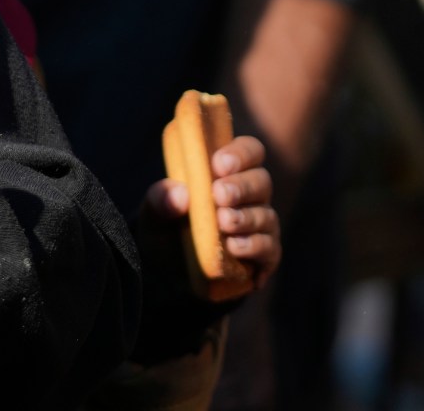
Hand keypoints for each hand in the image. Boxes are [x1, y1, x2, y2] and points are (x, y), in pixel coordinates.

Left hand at [144, 132, 279, 293]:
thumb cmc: (166, 227)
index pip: (249, 151)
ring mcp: (260, 226)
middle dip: (241, 186)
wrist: (169, 272)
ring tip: (223, 221)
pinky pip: (270, 248)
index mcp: (227, 173)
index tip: (218, 164)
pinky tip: (234, 247)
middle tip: (219, 194)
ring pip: (266, 215)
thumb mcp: (154, 212)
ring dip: (245, 217)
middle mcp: (250, 196)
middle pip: (261, 182)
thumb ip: (161, 198)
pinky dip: (254, 246)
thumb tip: (181, 194)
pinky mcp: (264, 256)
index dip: (240, 154)